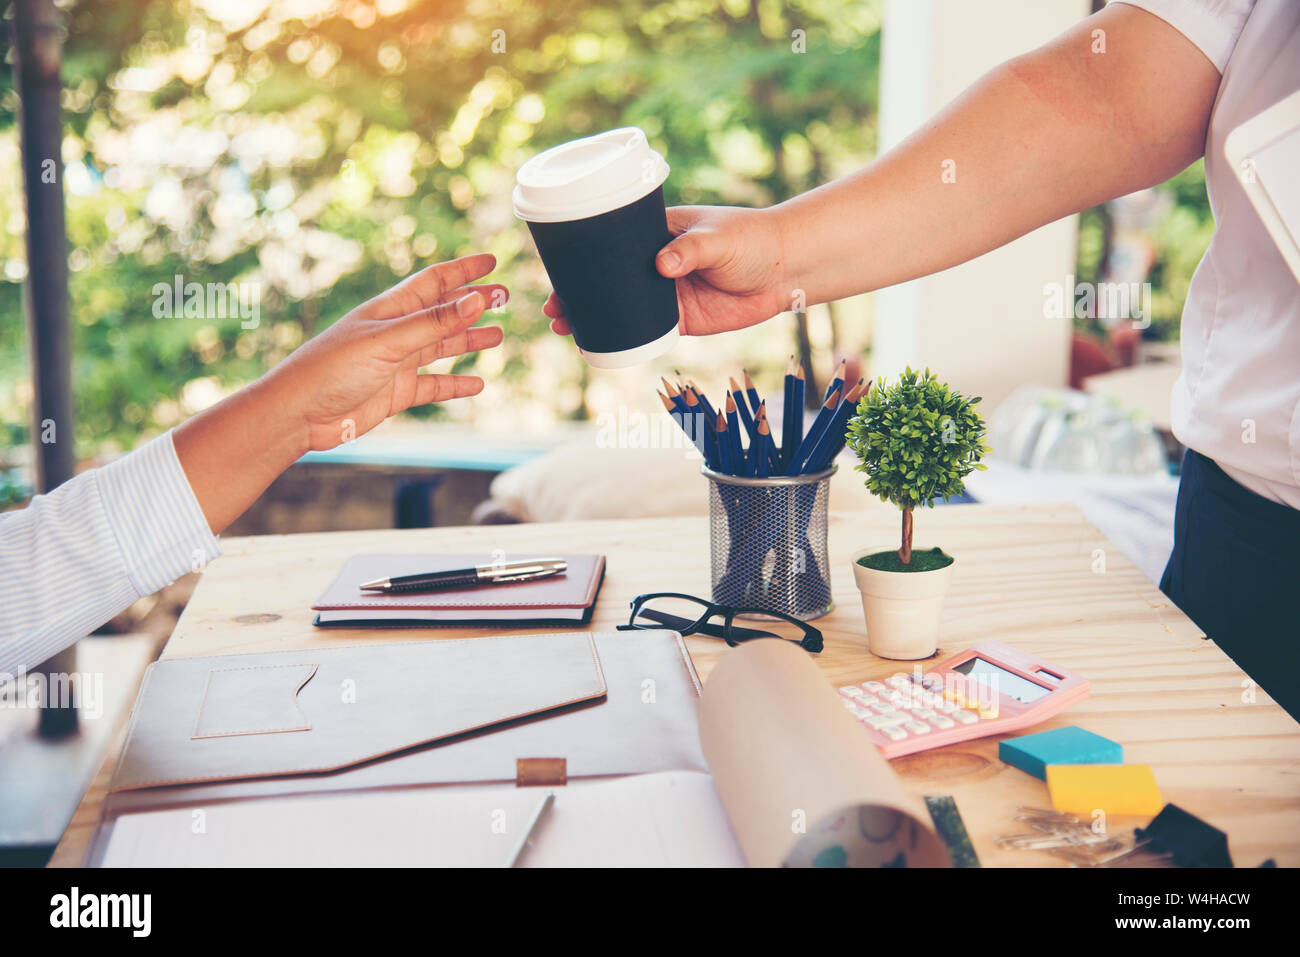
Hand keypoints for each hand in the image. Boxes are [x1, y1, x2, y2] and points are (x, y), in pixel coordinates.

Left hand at [175, 253, 504, 533]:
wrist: (298, 414)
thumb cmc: (331, 369)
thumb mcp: (388, 342)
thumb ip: (434, 323)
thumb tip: (476, 299)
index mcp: (391, 310)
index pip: (435, 282)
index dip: (464, 271)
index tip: (492, 262)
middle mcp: (396, 333)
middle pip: (444, 313)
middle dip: (474, 304)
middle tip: (504, 297)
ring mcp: (397, 363)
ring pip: (442, 348)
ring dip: (470, 341)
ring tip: (498, 336)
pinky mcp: (395, 393)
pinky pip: (434, 386)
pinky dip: (456, 384)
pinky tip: (477, 384)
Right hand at [544, 205, 789, 337]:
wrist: (784, 269)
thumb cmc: (751, 240)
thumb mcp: (719, 238)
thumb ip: (691, 250)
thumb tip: (663, 264)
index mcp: (655, 233)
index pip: (608, 244)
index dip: (580, 259)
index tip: (557, 273)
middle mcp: (652, 263)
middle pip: (605, 280)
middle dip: (576, 294)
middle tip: (553, 310)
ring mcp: (664, 293)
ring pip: (619, 307)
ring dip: (592, 318)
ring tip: (565, 329)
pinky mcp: (680, 319)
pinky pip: (644, 331)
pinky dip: (621, 338)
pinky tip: (597, 345)